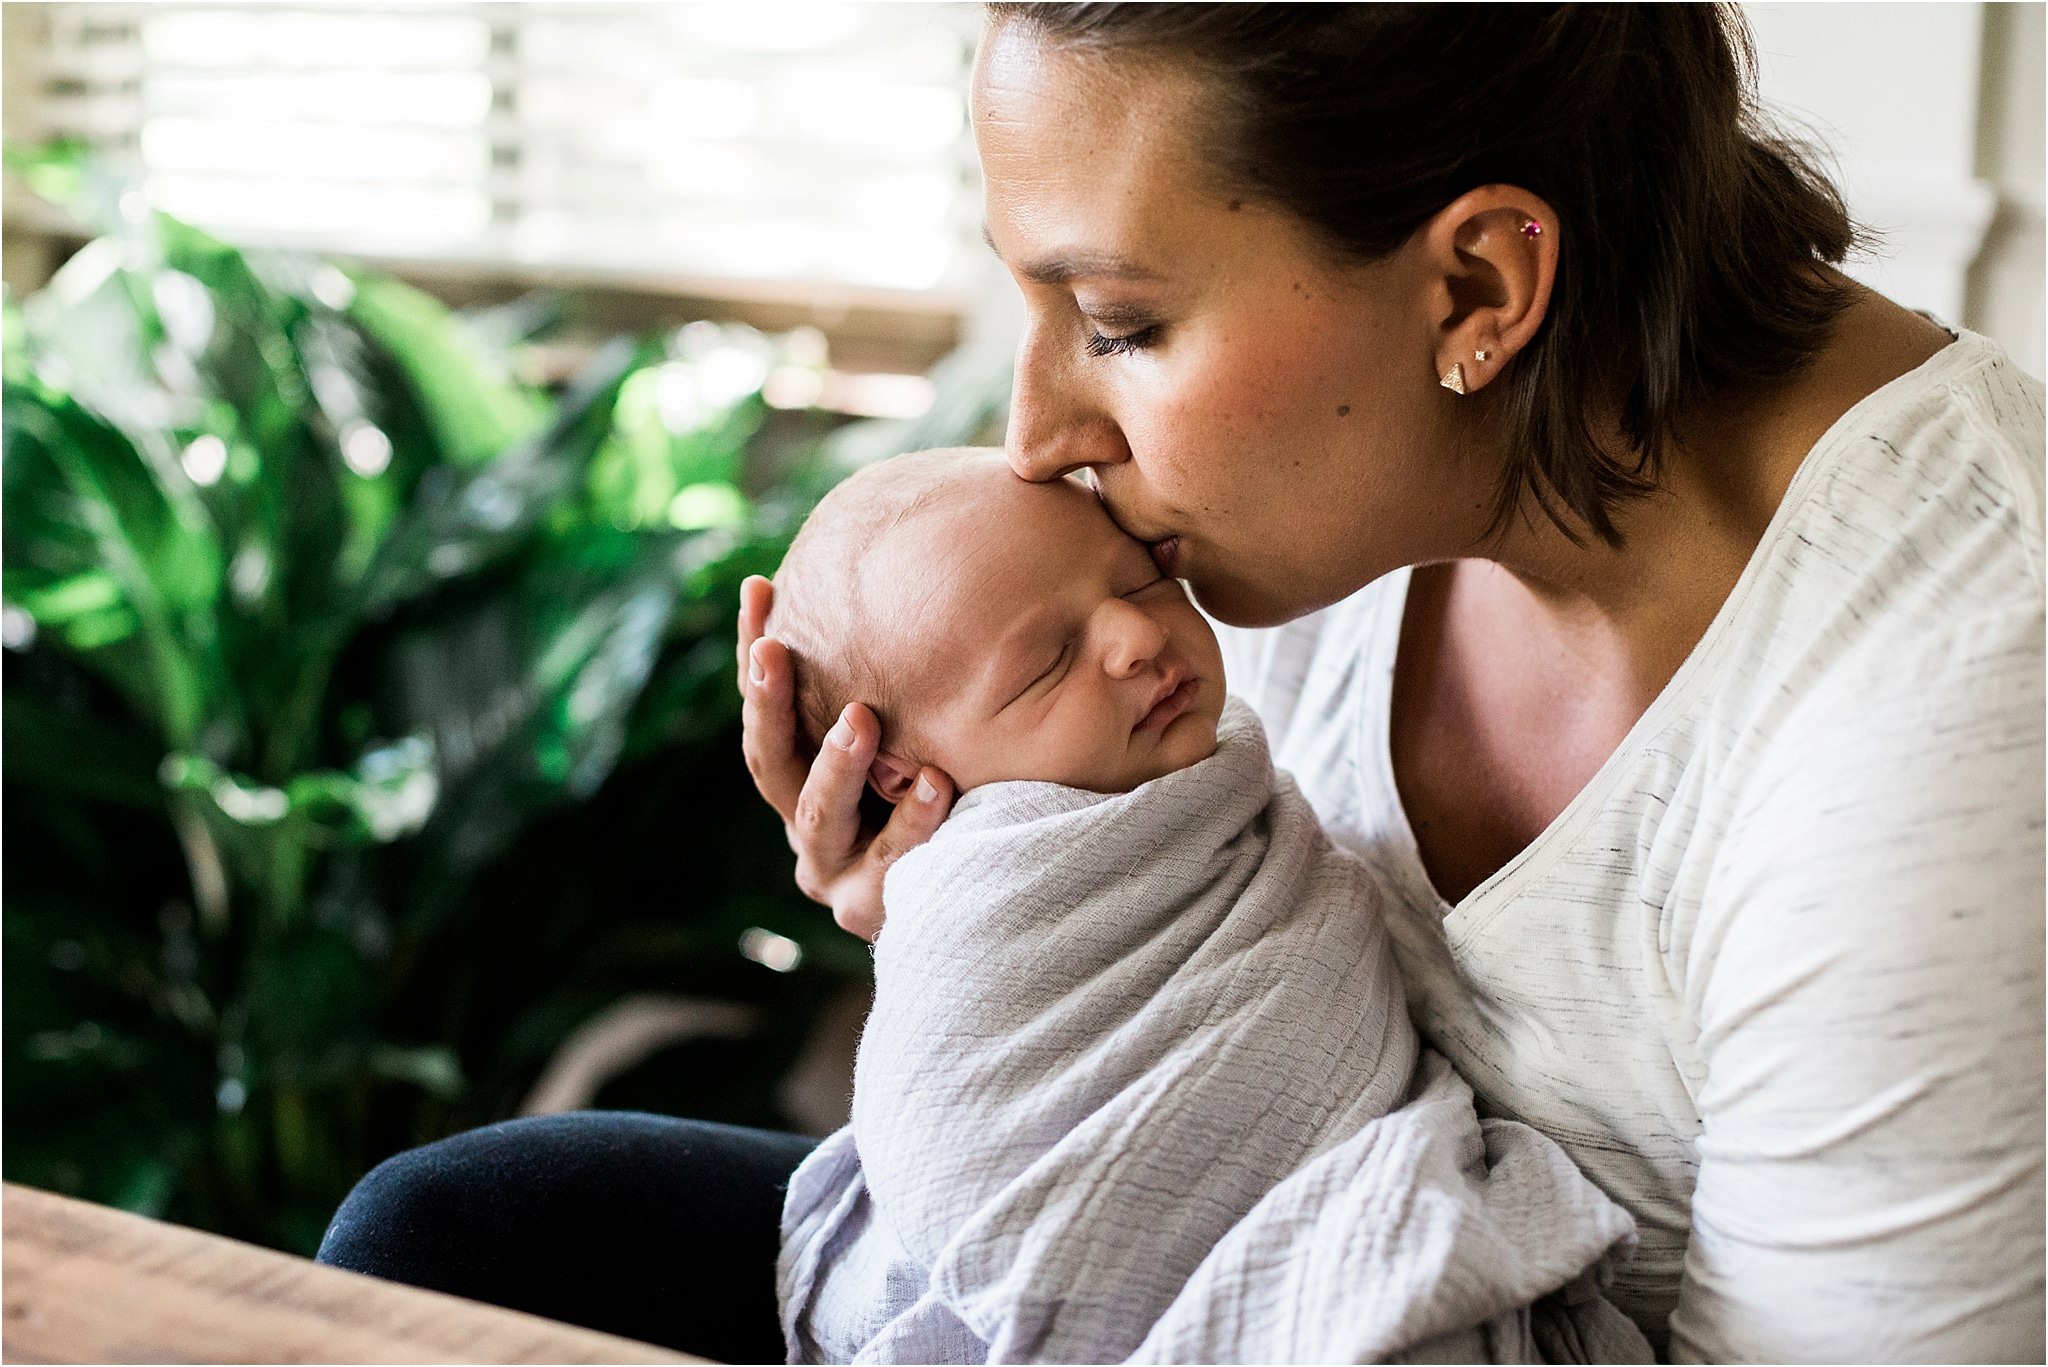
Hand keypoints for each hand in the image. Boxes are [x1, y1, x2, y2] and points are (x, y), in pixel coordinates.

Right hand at [737, 575, 953, 940]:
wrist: (988, 900)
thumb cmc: (956, 791)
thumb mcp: (922, 731)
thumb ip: (902, 678)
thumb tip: (898, 561)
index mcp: (801, 777)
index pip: (764, 708)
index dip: (754, 652)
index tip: (759, 587)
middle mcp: (806, 824)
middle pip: (768, 761)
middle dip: (769, 702)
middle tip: (776, 647)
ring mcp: (834, 871)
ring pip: (817, 814)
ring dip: (837, 764)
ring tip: (862, 720)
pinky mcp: (875, 910)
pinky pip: (891, 863)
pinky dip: (913, 821)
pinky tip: (939, 781)